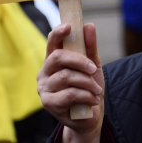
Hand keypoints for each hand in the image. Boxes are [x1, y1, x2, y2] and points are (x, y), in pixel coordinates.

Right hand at [37, 23, 103, 142]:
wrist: (89, 116)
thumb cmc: (88, 88)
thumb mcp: (93, 66)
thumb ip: (90, 47)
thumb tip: (89, 26)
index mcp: (53, 60)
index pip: (52, 42)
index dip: (58, 32)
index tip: (70, 27)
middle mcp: (44, 72)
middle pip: (58, 57)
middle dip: (79, 61)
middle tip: (94, 69)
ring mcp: (44, 88)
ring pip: (65, 76)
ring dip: (86, 82)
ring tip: (97, 90)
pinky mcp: (48, 103)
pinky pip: (68, 94)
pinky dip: (85, 95)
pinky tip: (93, 99)